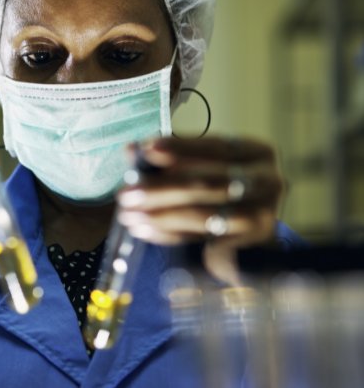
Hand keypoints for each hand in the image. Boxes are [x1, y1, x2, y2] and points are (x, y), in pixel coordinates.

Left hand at [117, 137, 282, 284]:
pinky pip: (204, 237)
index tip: (146, 149)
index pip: (213, 146)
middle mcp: (266, 179)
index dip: (179, 148)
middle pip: (206, 181)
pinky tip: (146, 230)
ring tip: (129, 215)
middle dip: (160, 187)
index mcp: (254, 152)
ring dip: (160, 214)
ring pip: (204, 212)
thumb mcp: (196, 173)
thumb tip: (132, 150)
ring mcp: (264, 212)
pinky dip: (170, 233)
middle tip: (125, 193)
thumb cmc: (217, 201)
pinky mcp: (250, 244)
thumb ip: (168, 161)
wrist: (245, 245)